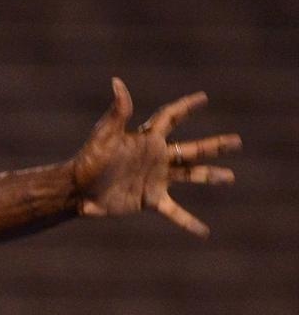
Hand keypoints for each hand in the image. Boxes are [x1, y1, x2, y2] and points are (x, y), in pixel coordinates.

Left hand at [68, 78, 239, 237]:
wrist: (76, 189)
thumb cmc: (88, 159)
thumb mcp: (104, 134)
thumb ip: (118, 111)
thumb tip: (117, 82)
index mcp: (148, 138)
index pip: (171, 118)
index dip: (186, 107)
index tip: (203, 98)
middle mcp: (157, 157)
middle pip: (192, 149)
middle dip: (215, 145)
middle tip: (237, 142)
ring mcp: (156, 179)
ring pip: (190, 176)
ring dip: (211, 176)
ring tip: (230, 177)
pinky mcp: (150, 200)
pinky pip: (174, 212)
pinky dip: (188, 222)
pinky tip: (203, 232)